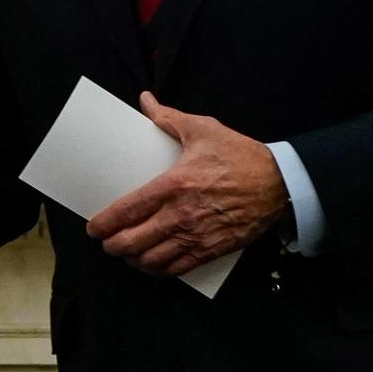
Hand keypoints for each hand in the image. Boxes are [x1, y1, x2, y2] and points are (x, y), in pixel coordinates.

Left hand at [84, 92, 288, 277]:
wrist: (279, 183)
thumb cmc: (240, 155)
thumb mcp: (203, 129)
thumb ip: (168, 118)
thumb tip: (145, 100)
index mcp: (174, 185)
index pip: (128, 210)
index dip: (104, 224)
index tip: (93, 228)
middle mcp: (181, 215)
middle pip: (134, 242)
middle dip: (114, 246)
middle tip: (107, 242)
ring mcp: (197, 236)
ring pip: (153, 261)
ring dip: (134, 260)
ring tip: (127, 253)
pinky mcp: (212, 250)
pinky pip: (177, 269)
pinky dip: (159, 270)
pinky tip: (152, 264)